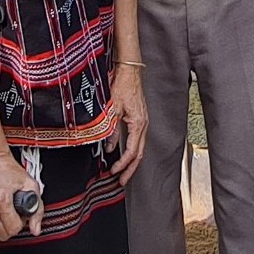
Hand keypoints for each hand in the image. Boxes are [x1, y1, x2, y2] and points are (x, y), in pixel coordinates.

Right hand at [0, 154, 44, 241]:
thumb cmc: (9, 172)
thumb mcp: (31, 186)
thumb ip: (36, 211)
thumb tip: (35, 229)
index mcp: (1, 198)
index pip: (12, 229)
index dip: (19, 224)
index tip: (19, 215)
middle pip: (0, 234)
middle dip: (9, 227)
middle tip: (11, 214)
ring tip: (1, 211)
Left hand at [108, 64, 148, 186]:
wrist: (130, 72)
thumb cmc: (123, 86)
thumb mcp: (113, 110)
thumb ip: (112, 130)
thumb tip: (109, 147)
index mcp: (139, 124)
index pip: (132, 151)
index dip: (123, 164)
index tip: (114, 172)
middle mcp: (144, 125)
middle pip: (139, 154)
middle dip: (130, 170)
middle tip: (122, 182)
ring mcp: (143, 123)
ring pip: (139, 148)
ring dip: (131, 162)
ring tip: (123, 173)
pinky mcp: (140, 119)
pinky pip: (137, 140)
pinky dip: (131, 151)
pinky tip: (124, 155)